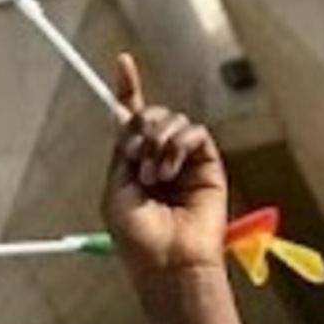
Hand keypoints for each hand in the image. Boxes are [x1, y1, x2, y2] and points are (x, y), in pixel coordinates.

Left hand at [99, 56, 227, 277]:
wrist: (169, 262)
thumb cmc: (139, 239)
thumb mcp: (115, 191)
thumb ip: (120, 151)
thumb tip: (121, 114)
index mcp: (135, 163)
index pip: (131, 120)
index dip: (127, 89)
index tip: (122, 61)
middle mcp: (160, 157)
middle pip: (150, 113)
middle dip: (139, 126)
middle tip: (136, 156)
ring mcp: (185, 160)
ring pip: (172, 119)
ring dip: (157, 142)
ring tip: (155, 176)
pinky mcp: (208, 163)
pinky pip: (194, 133)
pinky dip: (178, 146)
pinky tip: (171, 171)